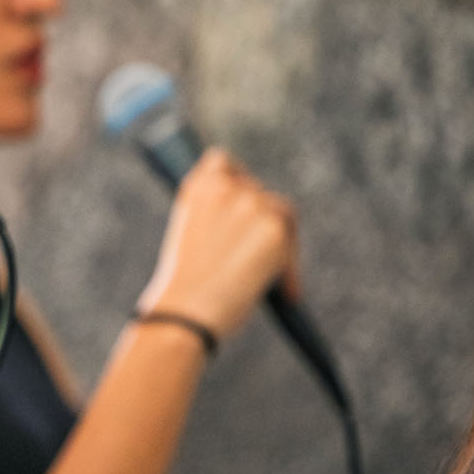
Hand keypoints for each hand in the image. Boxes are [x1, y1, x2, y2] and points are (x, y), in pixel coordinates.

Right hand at [137, 148, 298, 339]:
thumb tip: (250, 224)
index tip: (240, 199)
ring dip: (279, 240)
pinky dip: (290, 267)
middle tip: (259, 253)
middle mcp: (226, 188)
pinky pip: (291, 244)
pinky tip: (285, 293)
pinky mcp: (275, 229)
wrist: (187, 310)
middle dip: (259, 219)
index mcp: (197, 188)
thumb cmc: (182, 284)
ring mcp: (253, 206)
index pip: (222, 163)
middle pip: (257, 192)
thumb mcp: (190, 237)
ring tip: (275, 273)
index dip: (233, 180)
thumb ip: (215, 217)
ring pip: (280, 213)